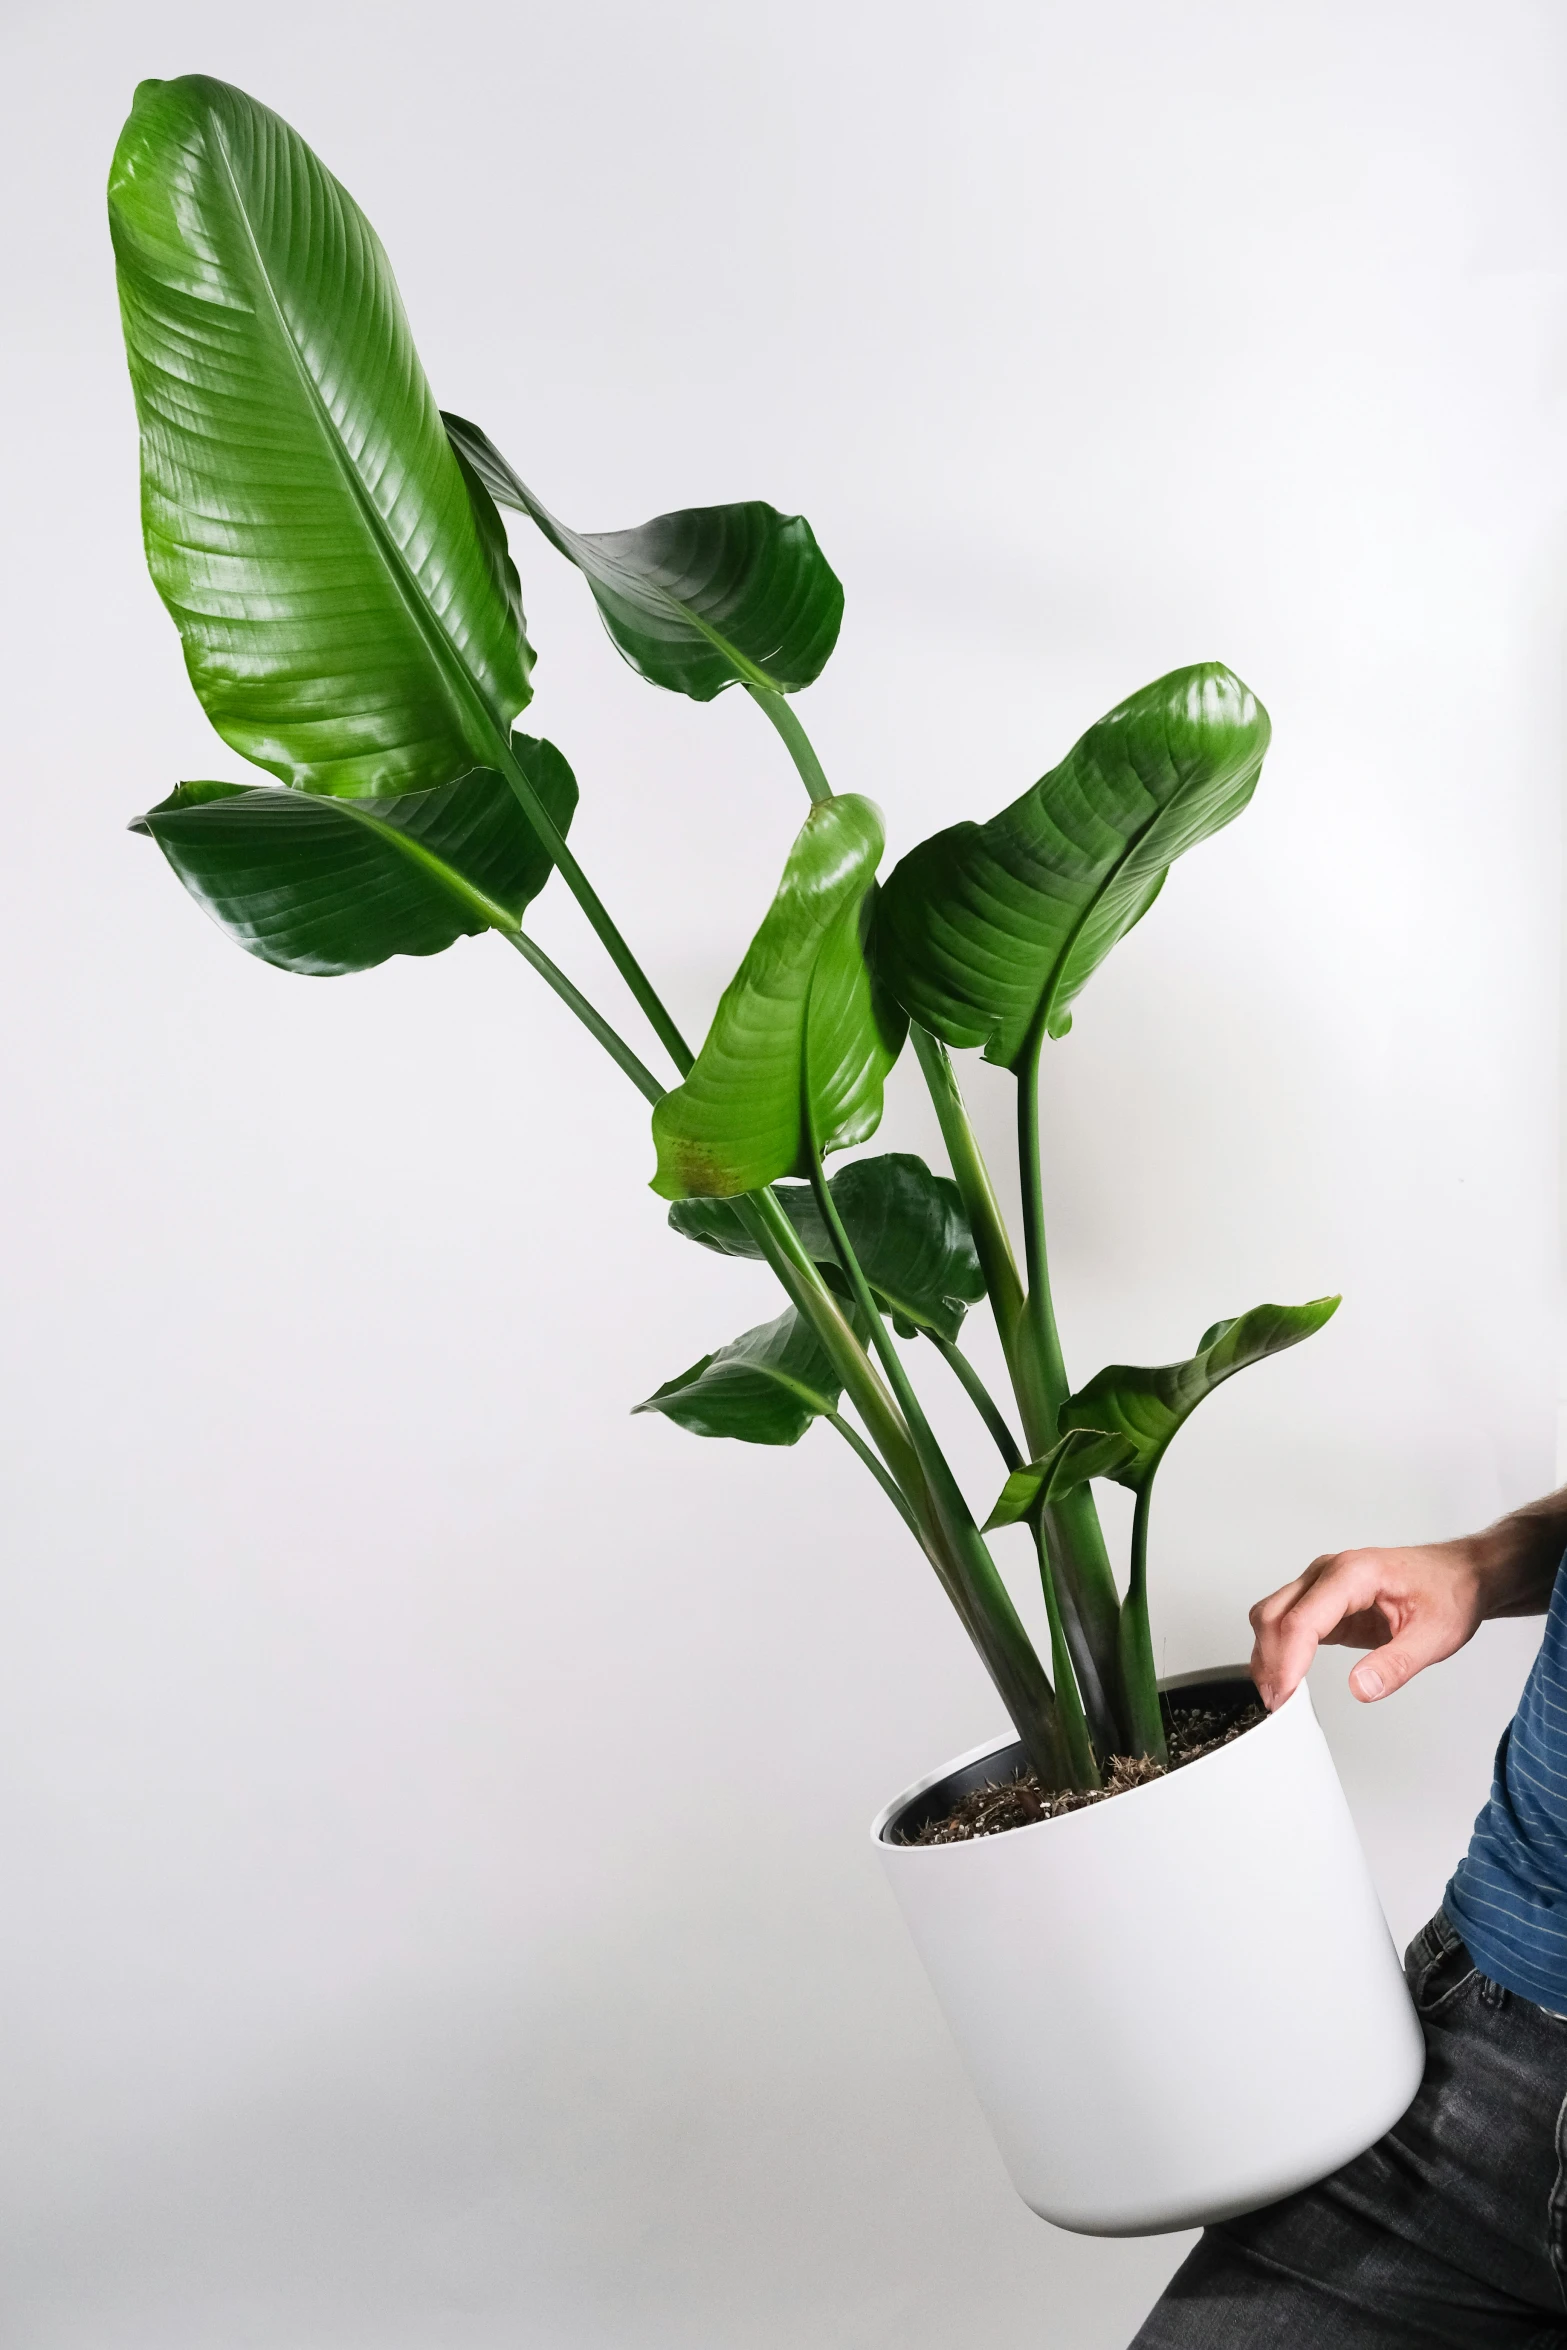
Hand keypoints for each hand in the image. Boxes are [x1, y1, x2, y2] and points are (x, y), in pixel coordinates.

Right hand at [1249, 1540, 1490, 1710]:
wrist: (1461, 1575)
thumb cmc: (1450, 1594)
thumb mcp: (1435, 1636)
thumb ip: (1396, 1663)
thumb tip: (1360, 1688)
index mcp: (1355, 1573)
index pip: (1302, 1619)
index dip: (1288, 1661)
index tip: (1286, 1698)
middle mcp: (1328, 1573)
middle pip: (1274, 1615)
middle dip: (1269, 1663)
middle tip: (1278, 1707)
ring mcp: (1320, 1585)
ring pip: (1271, 1617)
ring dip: (1268, 1658)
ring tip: (1279, 1698)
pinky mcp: (1321, 1601)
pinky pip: (1284, 1623)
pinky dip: (1278, 1652)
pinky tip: (1287, 1679)